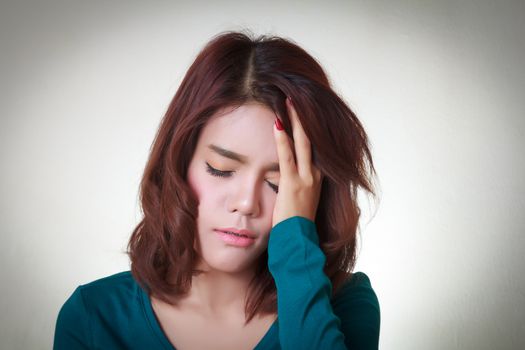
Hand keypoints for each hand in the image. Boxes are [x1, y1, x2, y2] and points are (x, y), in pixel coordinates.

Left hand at [272, 97, 322, 226]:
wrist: (299, 242)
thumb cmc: (297, 223)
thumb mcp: (303, 199)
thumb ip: (301, 183)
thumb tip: (293, 173)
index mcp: (318, 176)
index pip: (313, 145)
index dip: (307, 126)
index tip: (300, 109)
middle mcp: (316, 174)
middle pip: (311, 138)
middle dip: (303, 117)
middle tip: (294, 97)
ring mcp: (306, 178)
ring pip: (302, 143)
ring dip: (295, 121)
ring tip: (287, 101)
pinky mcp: (293, 184)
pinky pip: (287, 156)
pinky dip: (283, 139)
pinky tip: (277, 124)